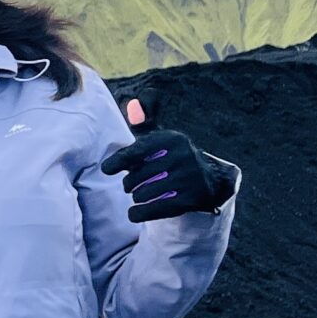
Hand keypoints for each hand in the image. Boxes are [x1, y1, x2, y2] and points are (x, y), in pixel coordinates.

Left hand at [99, 98, 234, 221]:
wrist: (209, 180)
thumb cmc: (174, 157)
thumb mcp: (162, 138)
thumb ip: (145, 122)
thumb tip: (134, 104)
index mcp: (171, 139)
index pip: (137, 151)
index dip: (118, 161)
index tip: (107, 169)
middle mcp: (181, 156)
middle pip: (136, 177)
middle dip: (129, 183)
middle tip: (132, 184)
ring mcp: (187, 178)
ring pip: (143, 195)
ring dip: (137, 197)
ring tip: (141, 194)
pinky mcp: (190, 199)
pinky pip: (155, 209)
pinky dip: (139, 213)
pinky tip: (134, 213)